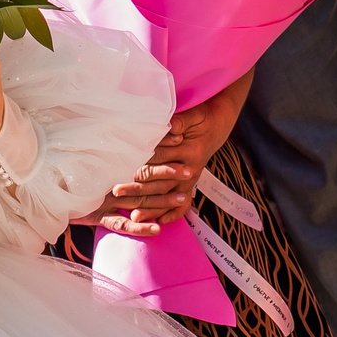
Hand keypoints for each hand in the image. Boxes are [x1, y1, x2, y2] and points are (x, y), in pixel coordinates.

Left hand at [90, 78, 245, 234]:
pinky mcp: (191, 183)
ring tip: (133, 216)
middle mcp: (191, 168)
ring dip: (152, 207)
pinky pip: (185, 202)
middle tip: (116, 192)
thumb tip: (169, 125)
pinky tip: (161, 222)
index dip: (140, 164)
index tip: (121, 169)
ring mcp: (192, 178)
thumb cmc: (203, 117)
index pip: (160, 159)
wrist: (220, 124)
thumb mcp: (195, 115)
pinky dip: (175, 212)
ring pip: (170, 196)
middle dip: (138, 188)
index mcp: (190, 151)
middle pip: (160, 181)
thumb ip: (181, 120)